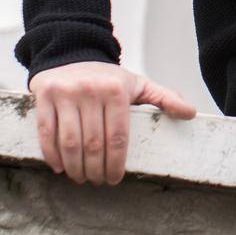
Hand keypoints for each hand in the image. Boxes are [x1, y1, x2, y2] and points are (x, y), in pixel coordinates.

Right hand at [28, 61, 196, 184]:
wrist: (71, 53)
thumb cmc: (107, 78)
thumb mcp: (138, 84)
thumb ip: (164, 98)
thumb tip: (190, 113)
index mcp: (116, 90)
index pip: (117, 137)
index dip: (115, 163)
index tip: (114, 179)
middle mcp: (90, 90)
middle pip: (93, 143)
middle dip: (95, 169)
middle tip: (97, 181)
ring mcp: (66, 93)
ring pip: (69, 141)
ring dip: (75, 167)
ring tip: (81, 177)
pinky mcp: (45, 96)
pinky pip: (46, 132)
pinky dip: (52, 155)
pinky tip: (60, 167)